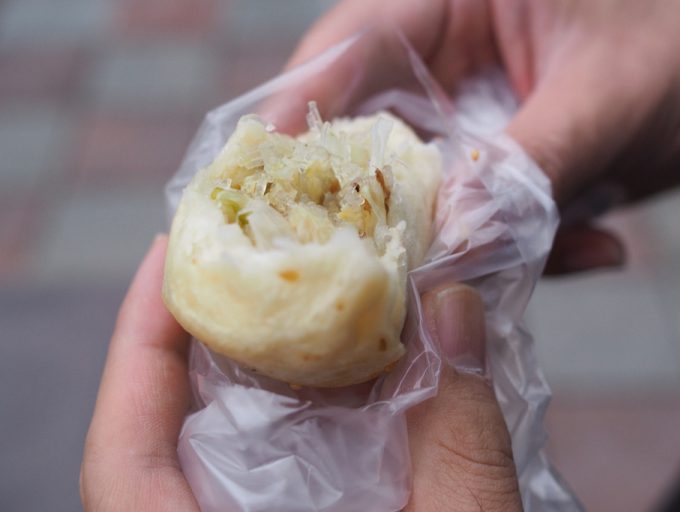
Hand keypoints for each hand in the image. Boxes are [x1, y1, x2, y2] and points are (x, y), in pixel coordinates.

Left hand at [81, 238, 520, 510]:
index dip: (138, 341)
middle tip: (260, 239)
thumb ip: (458, 441)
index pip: (128, 450)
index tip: (167, 252)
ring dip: (280, 354)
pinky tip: (366, 358)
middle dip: (221, 322)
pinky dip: (324, 401)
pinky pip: (298, 457)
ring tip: (314, 275)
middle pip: (186, 422)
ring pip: (247, 434)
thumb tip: (454, 309)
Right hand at [285, 0, 679, 272]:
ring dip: (479, 243)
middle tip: (412, 276)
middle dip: (395, 213)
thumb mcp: (611, 95)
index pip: (345, 50)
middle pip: (369, 138)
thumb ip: (526, 168)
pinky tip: (600, 246)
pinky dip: (526, 249)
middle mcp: (442, 58)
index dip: (301, 123)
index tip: (275, 200)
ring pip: (427, 196)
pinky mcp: (495, 167)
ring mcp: (467, 117)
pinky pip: (480, 221)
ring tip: (568, 247)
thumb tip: (450, 241)